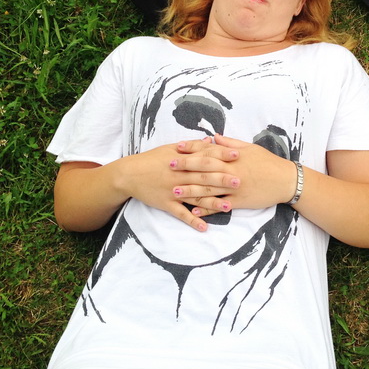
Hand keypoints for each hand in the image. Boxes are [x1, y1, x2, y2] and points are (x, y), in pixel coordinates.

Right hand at [125, 139, 240, 230]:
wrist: (128, 174)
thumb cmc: (151, 159)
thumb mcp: (170, 148)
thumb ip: (192, 146)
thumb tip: (211, 141)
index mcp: (181, 160)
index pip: (205, 157)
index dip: (221, 156)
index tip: (237, 155)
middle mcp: (179, 176)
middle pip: (203, 177)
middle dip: (221, 179)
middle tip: (240, 181)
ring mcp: (173, 191)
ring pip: (195, 197)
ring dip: (212, 203)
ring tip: (228, 207)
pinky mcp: (166, 204)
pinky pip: (180, 214)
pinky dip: (192, 220)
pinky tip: (205, 227)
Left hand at [172, 134, 295, 210]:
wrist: (285, 181)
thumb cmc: (268, 162)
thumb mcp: (250, 148)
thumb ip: (230, 143)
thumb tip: (214, 137)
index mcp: (233, 157)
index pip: (208, 151)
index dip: (192, 149)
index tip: (177, 148)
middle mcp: (231, 171)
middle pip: (204, 169)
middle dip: (186, 168)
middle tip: (168, 166)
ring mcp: (234, 188)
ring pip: (209, 189)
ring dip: (190, 191)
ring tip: (174, 191)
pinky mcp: (239, 202)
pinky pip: (219, 206)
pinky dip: (206, 208)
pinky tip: (193, 210)